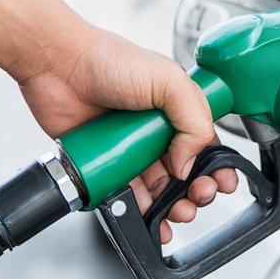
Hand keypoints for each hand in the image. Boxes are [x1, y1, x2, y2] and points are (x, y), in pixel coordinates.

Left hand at [14, 24, 237, 243]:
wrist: (57, 66)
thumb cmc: (107, 60)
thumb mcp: (168, 80)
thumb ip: (193, 120)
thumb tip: (189, 164)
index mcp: (175, 107)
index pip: (205, 144)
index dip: (216, 165)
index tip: (221, 181)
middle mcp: (154, 129)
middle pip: (185, 172)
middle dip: (197, 190)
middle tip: (198, 197)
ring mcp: (130, 148)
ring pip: (158, 188)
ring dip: (172, 206)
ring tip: (177, 212)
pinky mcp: (104, 164)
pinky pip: (125, 194)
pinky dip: (139, 211)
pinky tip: (148, 218)